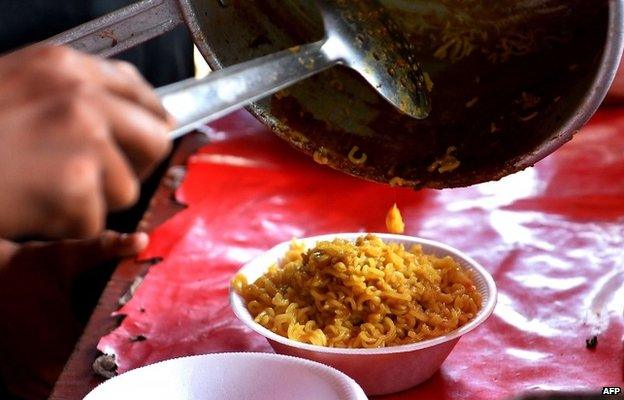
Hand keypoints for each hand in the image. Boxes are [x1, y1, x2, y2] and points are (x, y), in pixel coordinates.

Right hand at [0, 45, 173, 239]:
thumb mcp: (16, 86)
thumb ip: (71, 93)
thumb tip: (129, 111)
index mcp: (64, 66)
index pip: (139, 91)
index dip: (150, 119)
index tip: (148, 138)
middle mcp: (81, 96)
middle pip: (155, 140)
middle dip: (136, 167)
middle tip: (103, 180)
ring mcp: (82, 138)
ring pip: (125, 190)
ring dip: (91, 203)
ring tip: (43, 193)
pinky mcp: (75, 184)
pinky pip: (92, 223)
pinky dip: (64, 227)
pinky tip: (29, 209)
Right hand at [0, 231, 147, 398]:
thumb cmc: (25, 266)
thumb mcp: (65, 254)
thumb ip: (105, 248)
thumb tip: (142, 239)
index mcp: (60, 341)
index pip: (105, 364)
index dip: (124, 356)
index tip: (139, 345)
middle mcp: (42, 367)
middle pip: (90, 381)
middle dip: (108, 366)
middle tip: (125, 351)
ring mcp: (27, 379)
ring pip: (70, 390)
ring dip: (85, 377)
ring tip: (104, 356)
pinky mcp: (16, 384)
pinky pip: (49, 393)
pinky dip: (64, 382)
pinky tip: (77, 362)